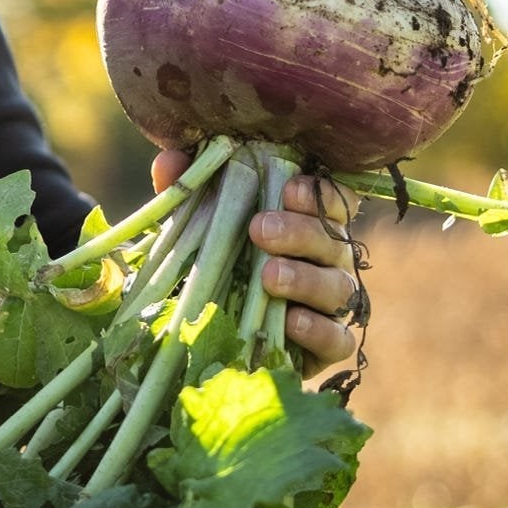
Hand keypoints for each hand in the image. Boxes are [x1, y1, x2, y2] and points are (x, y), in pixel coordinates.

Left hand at [151, 151, 360, 375]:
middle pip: (332, 240)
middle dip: (299, 232)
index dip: (318, 193)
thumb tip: (168, 162)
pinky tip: (291, 321)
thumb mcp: (203, 225)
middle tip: (260, 229)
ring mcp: (333, 302)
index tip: (289, 189)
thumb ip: (191, 191)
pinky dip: (319, 330)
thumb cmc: (223, 264)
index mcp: (310, 222)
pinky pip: (339, 338)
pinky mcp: (330, 346)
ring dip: (305, 279)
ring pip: (338, 287)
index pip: (332, 200)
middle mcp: (330, 259)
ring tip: (268, 276)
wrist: (222, 333)